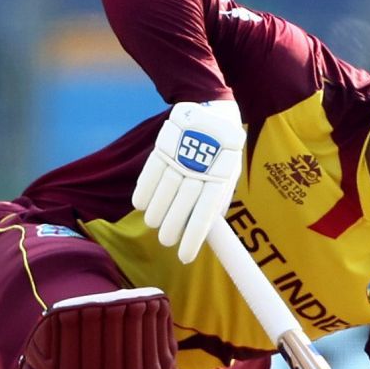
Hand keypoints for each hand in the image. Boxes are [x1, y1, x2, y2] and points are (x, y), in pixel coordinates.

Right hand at [132, 99, 243, 262]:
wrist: (214, 111)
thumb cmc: (223, 151)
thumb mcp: (229, 173)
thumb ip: (220, 199)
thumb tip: (211, 228)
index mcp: (220, 177)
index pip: (205, 213)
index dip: (193, 236)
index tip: (184, 257)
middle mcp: (200, 167)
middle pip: (182, 204)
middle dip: (172, 227)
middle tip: (165, 241)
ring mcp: (181, 155)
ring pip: (165, 190)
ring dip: (155, 211)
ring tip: (152, 224)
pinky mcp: (166, 145)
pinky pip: (151, 171)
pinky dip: (144, 190)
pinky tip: (140, 205)